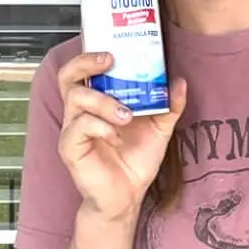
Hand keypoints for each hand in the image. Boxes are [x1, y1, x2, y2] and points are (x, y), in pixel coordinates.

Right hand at [56, 51, 186, 224]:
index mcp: (97, 102)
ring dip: (103, 101)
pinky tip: (116, 137)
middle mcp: (80, 112)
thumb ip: (169, 106)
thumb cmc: (135, 162)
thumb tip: (179, 82)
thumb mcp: (159, 130)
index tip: (115, 51)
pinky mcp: (70, 148)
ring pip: (76, 98)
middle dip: (86, 63)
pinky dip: (101, 127)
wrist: (127, 197)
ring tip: (126, 114)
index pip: (83, 70)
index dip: (91, 55)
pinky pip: (79, 127)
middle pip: (68, 76)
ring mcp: (72, 129)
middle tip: (109, 62)